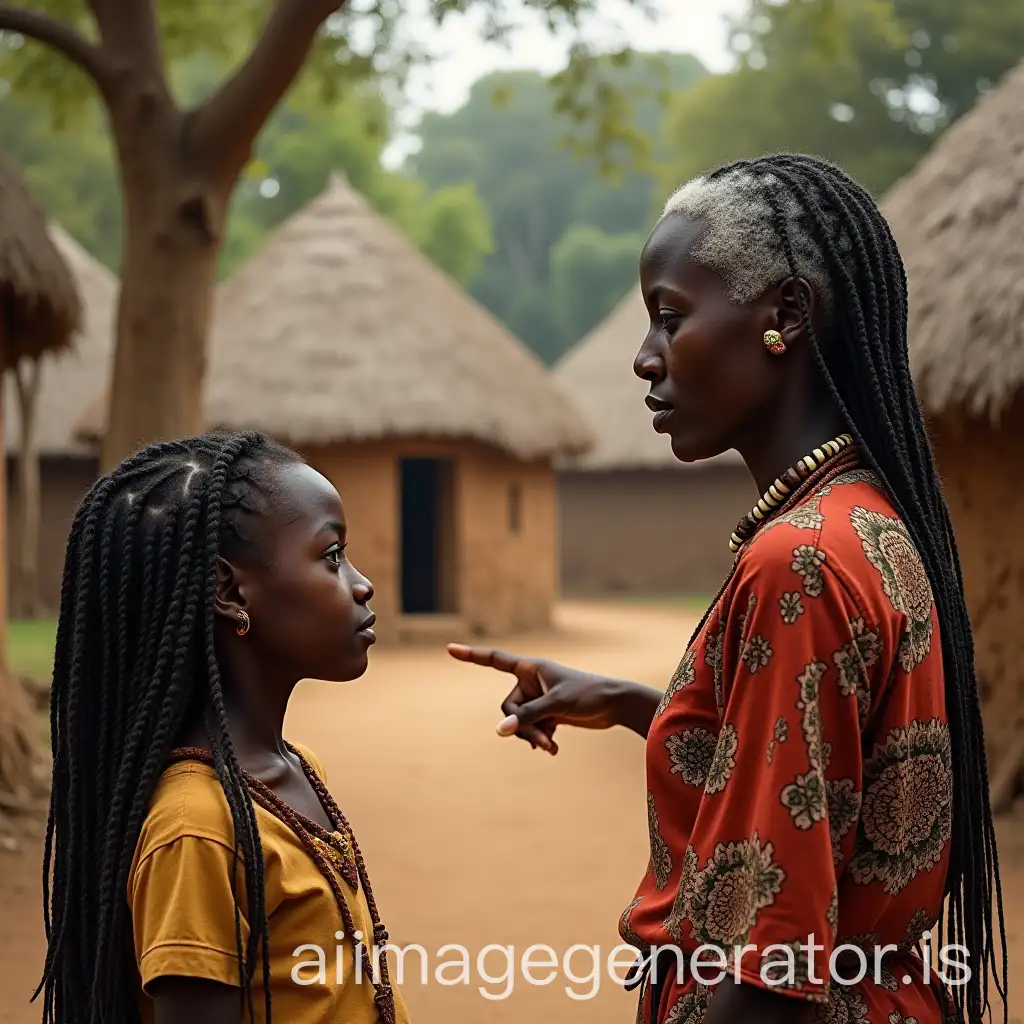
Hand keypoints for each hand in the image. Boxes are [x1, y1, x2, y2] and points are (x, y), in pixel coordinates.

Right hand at [447, 644, 652, 754]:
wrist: (615, 705)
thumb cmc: (588, 695)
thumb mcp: (556, 705)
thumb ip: (528, 717)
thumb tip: (500, 731)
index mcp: (530, 667)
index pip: (494, 660)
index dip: (471, 656)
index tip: (449, 649)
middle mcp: (531, 681)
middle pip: (508, 707)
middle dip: (521, 726)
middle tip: (541, 740)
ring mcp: (538, 698)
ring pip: (520, 722)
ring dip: (533, 736)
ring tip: (551, 747)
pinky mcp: (548, 713)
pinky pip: (532, 728)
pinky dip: (540, 738)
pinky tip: (553, 748)